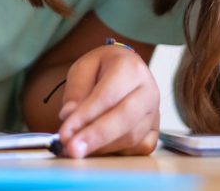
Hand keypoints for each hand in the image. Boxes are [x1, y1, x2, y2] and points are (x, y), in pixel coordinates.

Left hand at [56, 43, 158, 157]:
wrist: (124, 69)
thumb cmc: (102, 69)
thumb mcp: (83, 69)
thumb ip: (75, 91)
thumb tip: (69, 115)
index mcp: (131, 68)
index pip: (107, 96)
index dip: (86, 117)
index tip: (66, 132)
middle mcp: (148, 90)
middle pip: (125, 119)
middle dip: (96, 137)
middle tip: (72, 149)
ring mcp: (154, 112)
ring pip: (131, 137)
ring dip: (101, 147)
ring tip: (78, 148)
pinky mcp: (154, 131)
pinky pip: (137, 148)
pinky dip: (116, 152)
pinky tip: (97, 148)